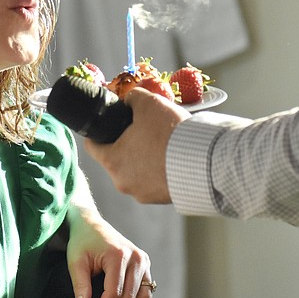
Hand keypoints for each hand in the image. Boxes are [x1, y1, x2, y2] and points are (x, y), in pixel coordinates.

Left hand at [66, 201, 152, 297]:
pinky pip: (146, 289)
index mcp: (118, 255)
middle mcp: (135, 257)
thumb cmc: (82, 242)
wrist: (91, 225)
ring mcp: (143, 260)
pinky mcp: (144, 263)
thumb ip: (80, 284)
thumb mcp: (75, 262)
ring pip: (142, 295)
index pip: (114, 292)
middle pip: (129, 296)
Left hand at [84, 87, 190, 203]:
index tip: (107, 124)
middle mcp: (123, 182)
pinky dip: (159, 170)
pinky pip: (154, 181)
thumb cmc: (170, 132)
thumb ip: (133, 98)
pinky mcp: (162, 199)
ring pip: (136, 171)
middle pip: (116, 159)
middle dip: (126, 143)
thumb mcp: (149, 103)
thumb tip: (130, 100)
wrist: (205, 161)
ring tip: (161, 143)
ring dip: (144, 158)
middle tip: (142, 130)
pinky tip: (172, 157)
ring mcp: (143, 194)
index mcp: (112, 161)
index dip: (98, 131)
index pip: (92, 146)